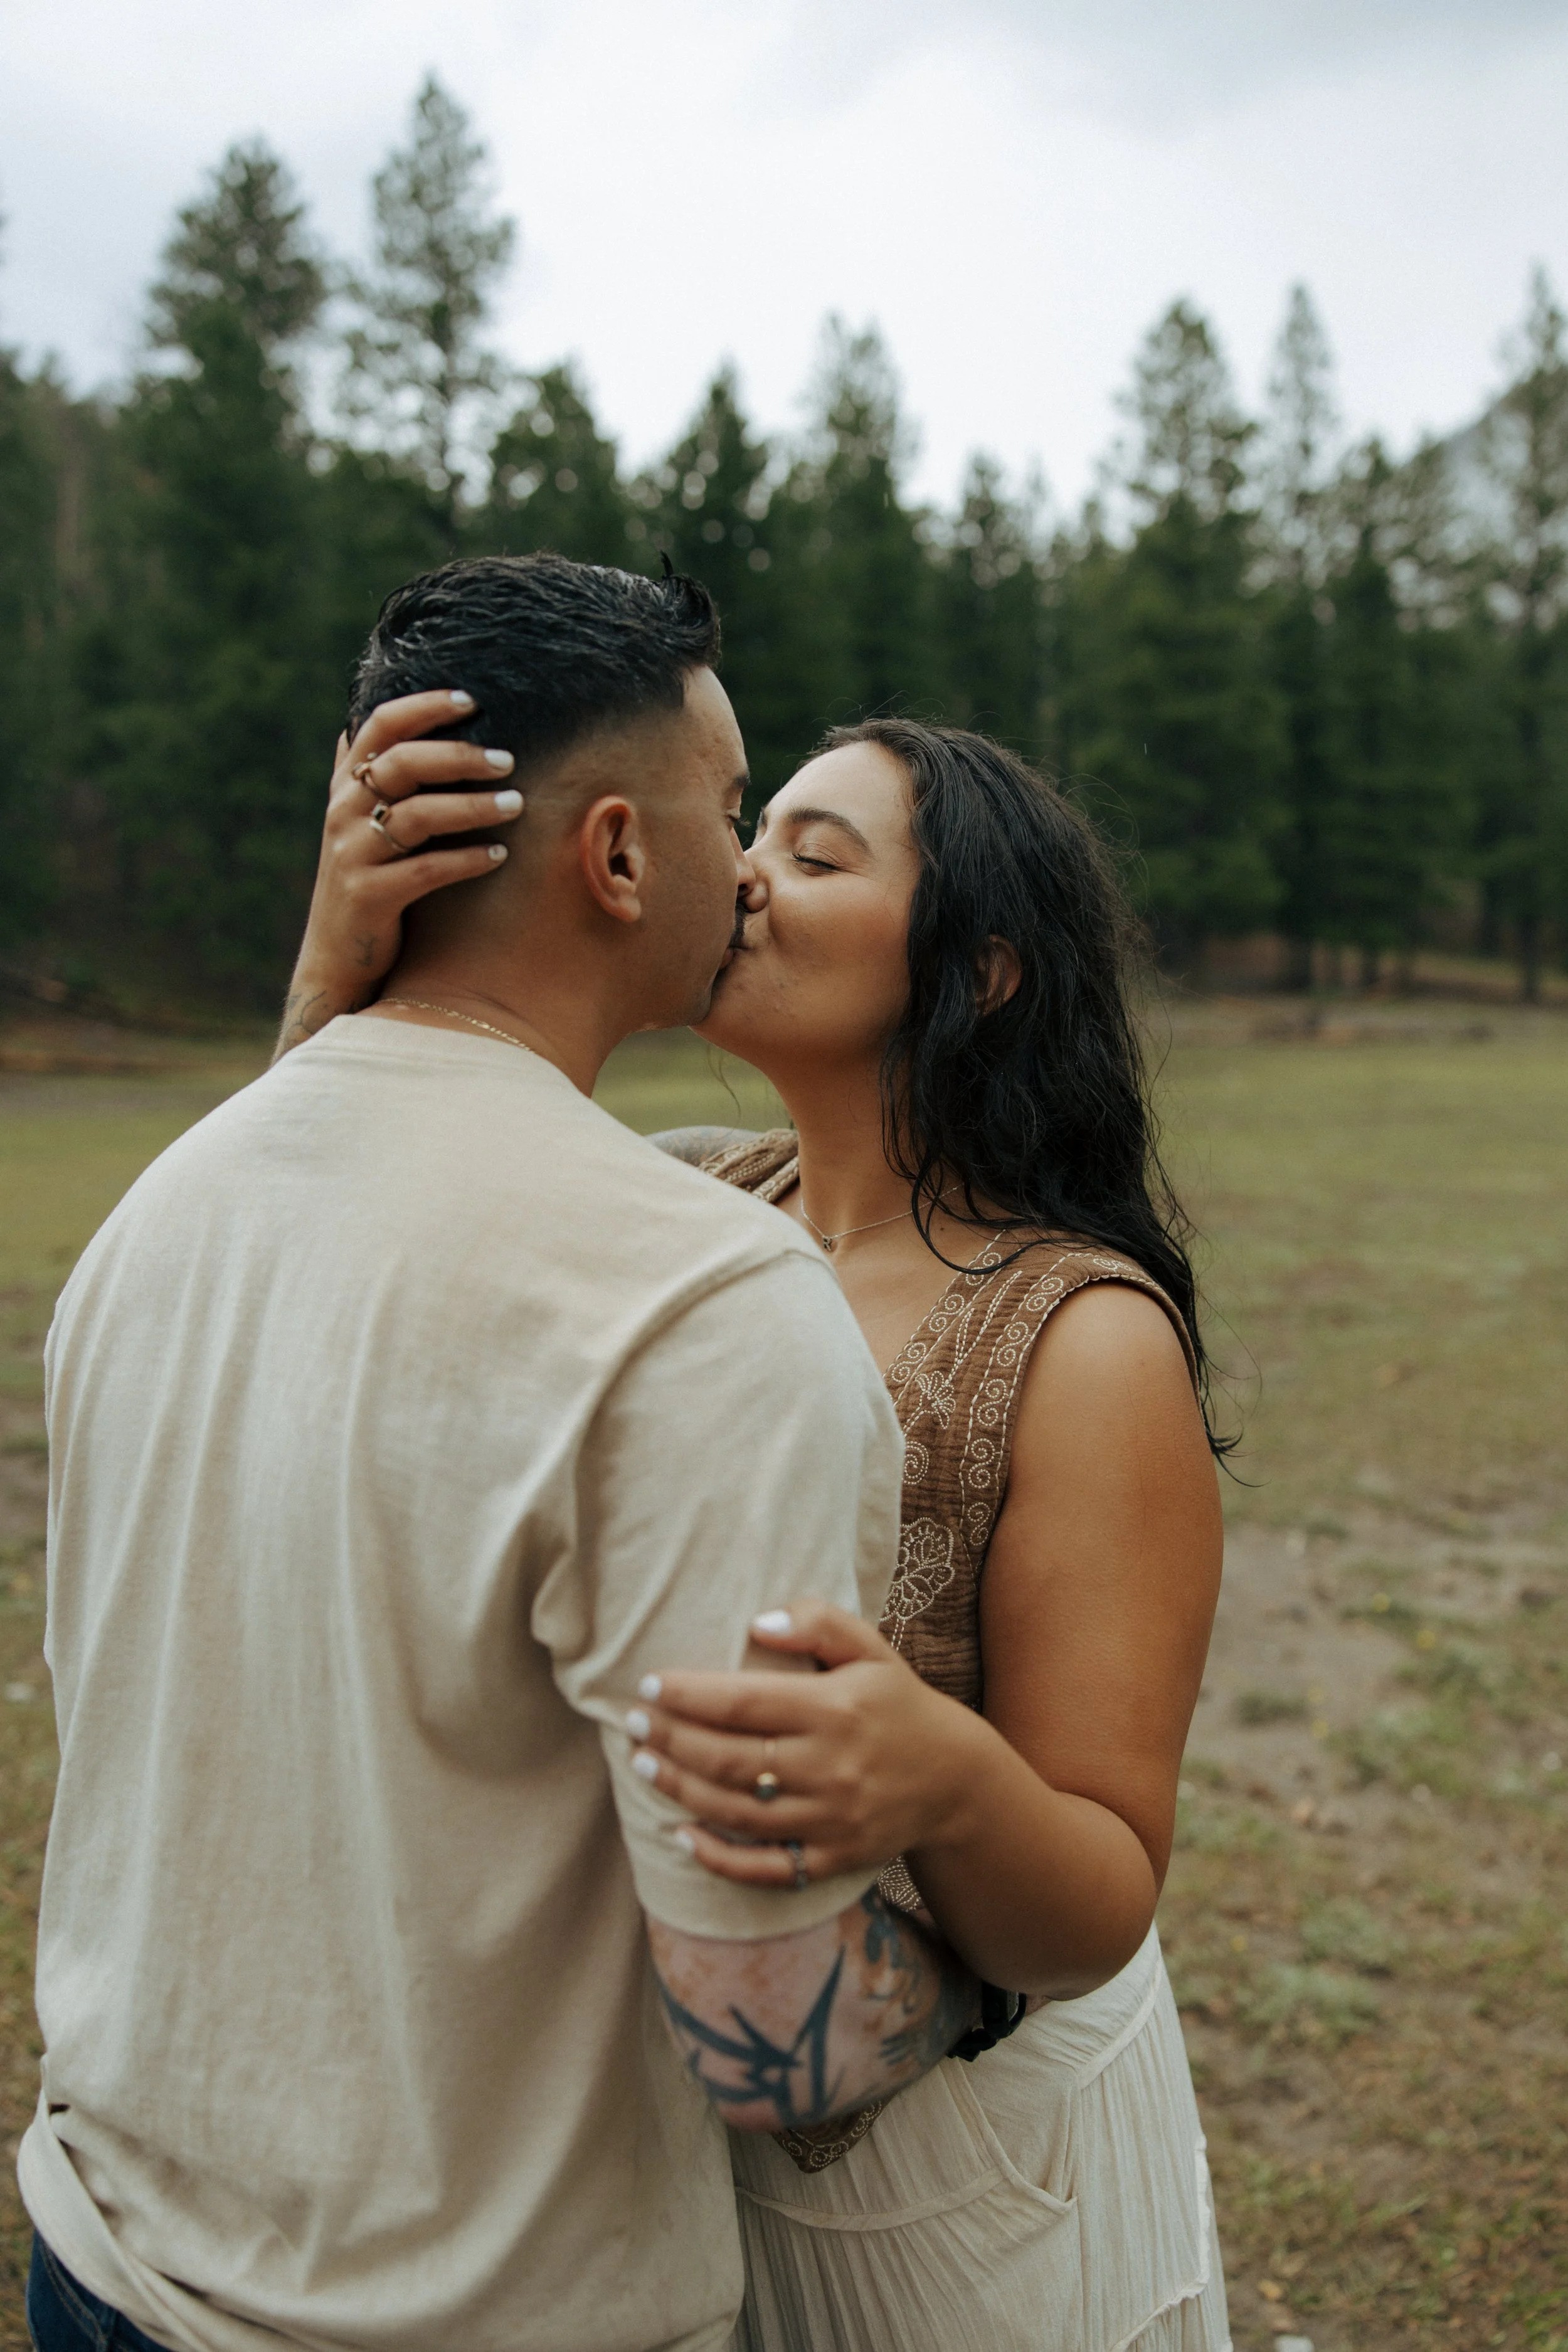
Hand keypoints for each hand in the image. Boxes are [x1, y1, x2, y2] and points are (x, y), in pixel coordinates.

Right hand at [274, 688, 525, 1057]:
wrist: (338, 955)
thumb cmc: (364, 879)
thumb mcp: (353, 823)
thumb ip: (356, 775)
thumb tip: (351, 723)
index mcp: (346, 787)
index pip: (381, 727)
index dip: (424, 706)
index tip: (471, 701)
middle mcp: (343, 813)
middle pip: (403, 764)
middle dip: (459, 757)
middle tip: (506, 760)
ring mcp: (352, 855)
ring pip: (418, 816)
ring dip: (473, 806)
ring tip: (516, 804)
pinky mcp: (369, 896)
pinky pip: (427, 870)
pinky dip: (467, 859)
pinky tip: (499, 854)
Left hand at [627, 1600, 981, 1889]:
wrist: (956, 1779)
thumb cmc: (898, 1703)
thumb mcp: (871, 1649)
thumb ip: (818, 1623)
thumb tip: (757, 1622)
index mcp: (835, 1708)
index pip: (742, 1701)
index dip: (686, 1695)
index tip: (647, 1686)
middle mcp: (830, 1767)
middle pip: (728, 1758)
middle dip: (668, 1740)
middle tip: (631, 1723)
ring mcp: (830, 1819)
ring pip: (735, 1810)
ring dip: (678, 1789)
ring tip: (643, 1765)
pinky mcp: (832, 1859)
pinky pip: (764, 1868)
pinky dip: (716, 1857)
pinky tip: (680, 1834)